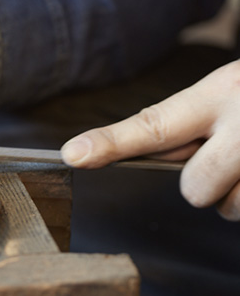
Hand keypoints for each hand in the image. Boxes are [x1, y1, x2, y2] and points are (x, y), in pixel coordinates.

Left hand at [61, 60, 239, 220]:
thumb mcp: (227, 89)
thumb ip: (188, 120)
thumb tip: (145, 149)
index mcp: (217, 93)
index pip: (154, 124)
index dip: (110, 143)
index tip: (73, 154)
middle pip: (194, 187)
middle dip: (204, 182)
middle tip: (225, 157)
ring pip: (228, 206)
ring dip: (235, 191)